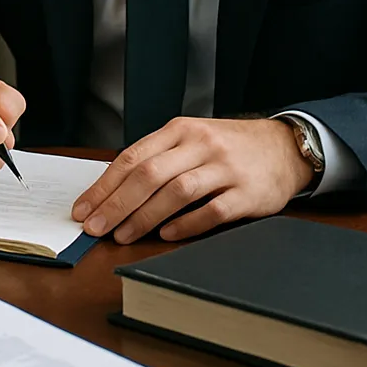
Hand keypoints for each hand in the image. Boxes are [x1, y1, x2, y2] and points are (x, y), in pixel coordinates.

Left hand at [70, 116, 313, 242]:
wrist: (283, 147)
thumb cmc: (226, 147)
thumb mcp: (190, 140)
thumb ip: (157, 158)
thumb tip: (112, 191)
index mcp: (179, 131)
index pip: (132, 157)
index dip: (104, 185)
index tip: (83, 208)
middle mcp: (199, 145)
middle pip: (149, 175)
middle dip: (116, 204)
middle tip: (95, 227)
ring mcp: (225, 168)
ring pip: (176, 192)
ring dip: (144, 217)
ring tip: (122, 235)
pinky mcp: (247, 193)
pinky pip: (213, 211)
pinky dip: (186, 224)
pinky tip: (166, 234)